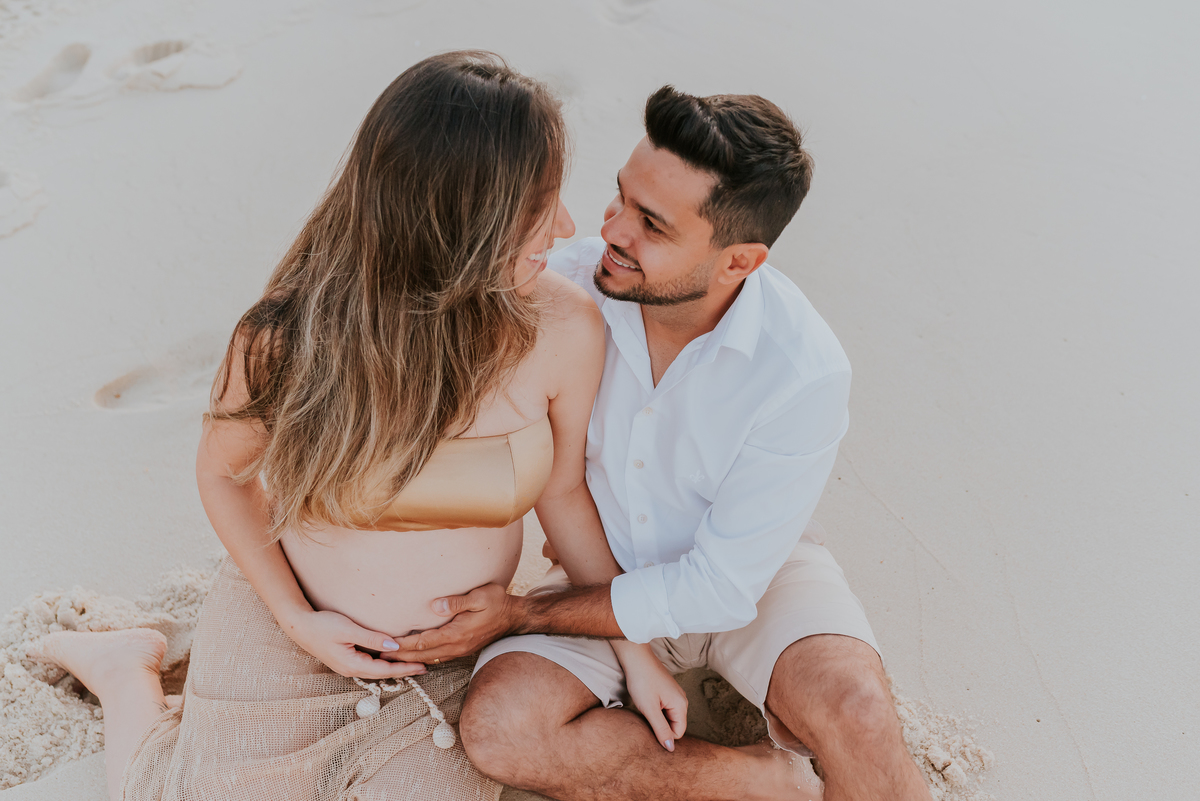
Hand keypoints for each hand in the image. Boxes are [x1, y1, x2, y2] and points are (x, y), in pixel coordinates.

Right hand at [280, 608, 426, 679]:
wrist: (299, 626)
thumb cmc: (322, 626)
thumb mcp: (349, 629)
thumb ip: (372, 638)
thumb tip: (394, 644)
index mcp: (352, 665)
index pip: (385, 670)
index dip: (405, 668)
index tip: (422, 666)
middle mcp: (351, 669)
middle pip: (383, 673)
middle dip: (403, 670)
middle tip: (424, 667)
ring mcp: (348, 665)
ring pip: (376, 669)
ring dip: (394, 666)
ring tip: (412, 663)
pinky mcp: (346, 659)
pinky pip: (369, 663)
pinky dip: (383, 662)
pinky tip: (392, 657)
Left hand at [387, 583, 516, 662]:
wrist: (513, 617)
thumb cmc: (497, 602)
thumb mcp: (480, 596)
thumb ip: (457, 601)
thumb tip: (434, 605)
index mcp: (457, 633)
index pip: (424, 642)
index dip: (403, 644)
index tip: (385, 645)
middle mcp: (456, 646)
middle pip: (422, 655)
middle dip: (400, 656)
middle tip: (378, 657)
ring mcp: (459, 650)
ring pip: (428, 659)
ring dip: (408, 659)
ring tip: (389, 659)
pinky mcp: (461, 649)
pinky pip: (437, 657)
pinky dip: (421, 658)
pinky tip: (412, 656)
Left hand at [622, 652, 687, 750]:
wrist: (636, 657)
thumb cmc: (642, 681)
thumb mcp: (650, 709)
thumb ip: (661, 729)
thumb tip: (671, 748)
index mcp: (681, 705)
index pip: (678, 733)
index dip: (663, 734)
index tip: (648, 726)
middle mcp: (682, 700)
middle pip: (674, 725)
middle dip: (660, 726)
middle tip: (644, 717)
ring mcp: (674, 694)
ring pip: (667, 716)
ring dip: (656, 717)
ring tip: (643, 708)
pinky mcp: (666, 690)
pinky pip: (664, 707)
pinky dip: (654, 708)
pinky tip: (644, 701)